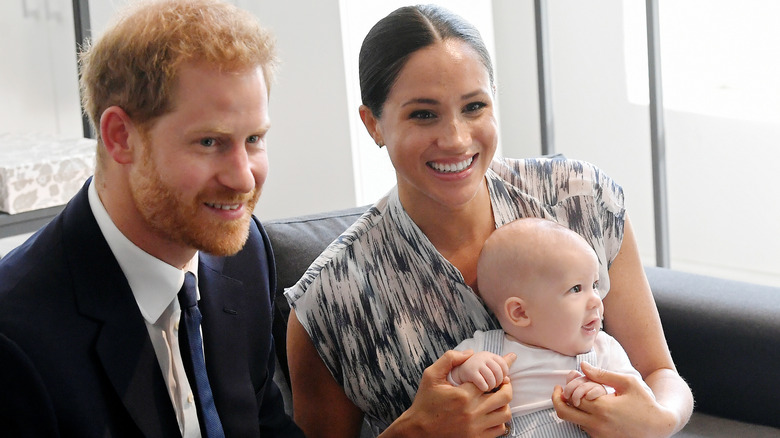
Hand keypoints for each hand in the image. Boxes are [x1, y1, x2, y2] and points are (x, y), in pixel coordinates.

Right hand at [384, 350, 513, 437]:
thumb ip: (449, 359)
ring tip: (497, 398)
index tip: (501, 369)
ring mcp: (476, 428)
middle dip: (506, 386)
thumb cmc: (425, 402)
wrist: (419, 430)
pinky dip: (499, 420)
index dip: (498, 372)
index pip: (492, 379)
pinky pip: (500, 429)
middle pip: (504, 396)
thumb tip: (470, 352)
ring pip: (505, 414)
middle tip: (502, 383)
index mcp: (463, 395)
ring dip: (504, 404)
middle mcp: (472, 412)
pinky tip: (491, 414)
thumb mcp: (431, 376)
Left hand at [552, 362, 675, 437]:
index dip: (568, 386)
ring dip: (571, 408)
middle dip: (557, 400)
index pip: (572, 396)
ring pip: (573, 421)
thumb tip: (582, 366)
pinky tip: (591, 408)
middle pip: (564, 413)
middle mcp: (597, 424)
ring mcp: (598, 435)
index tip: (570, 379)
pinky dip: (582, 417)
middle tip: (559, 391)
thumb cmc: (644, 402)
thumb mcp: (627, 383)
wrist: (659, 427)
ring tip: (581, 397)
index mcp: (603, 408)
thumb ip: (602, 374)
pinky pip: (584, 428)